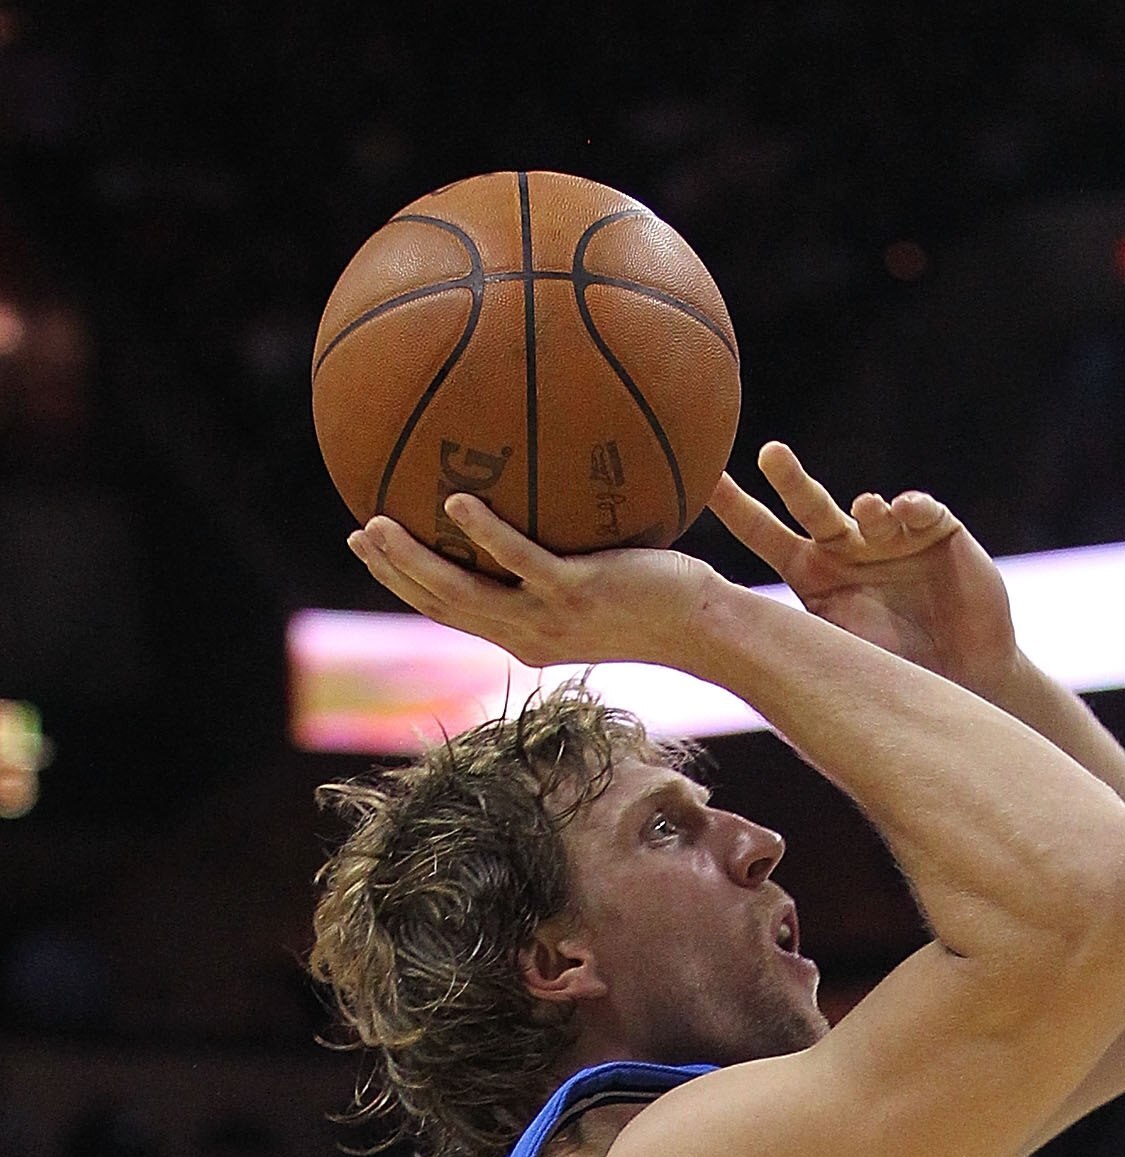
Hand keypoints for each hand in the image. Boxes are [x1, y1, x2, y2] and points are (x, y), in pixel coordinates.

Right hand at [347, 498, 725, 670]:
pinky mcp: (578, 594)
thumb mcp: (601, 577)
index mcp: (526, 632)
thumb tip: (542, 492)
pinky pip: (521, 561)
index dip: (404, 584)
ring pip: (465, 592)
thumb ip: (562, 551)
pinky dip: (486, 533)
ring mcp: (551, 616)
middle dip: (394, 573)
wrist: (707, 626)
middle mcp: (529, 634)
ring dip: (416, 561)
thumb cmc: (661, 598)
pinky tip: (458, 500)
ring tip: (379, 523)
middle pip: (442, 605)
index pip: (451, 610)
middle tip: (356, 533)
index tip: (369, 546)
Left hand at [710, 442, 1019, 696]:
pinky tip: (905, 513)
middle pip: (810, 505)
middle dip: (790, 478)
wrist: (969, 679)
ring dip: (869, 510)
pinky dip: (912, 508)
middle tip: (770, 454)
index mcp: (814, 575)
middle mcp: (847, 548)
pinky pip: (920, 510)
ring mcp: (891, 537)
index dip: (736, 508)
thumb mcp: (839, 656)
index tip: (703, 481)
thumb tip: (730, 633)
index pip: (765, 535)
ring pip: (869, 509)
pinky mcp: (937, 530)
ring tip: (869, 513)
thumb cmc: (898, 673)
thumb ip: (796, 637)